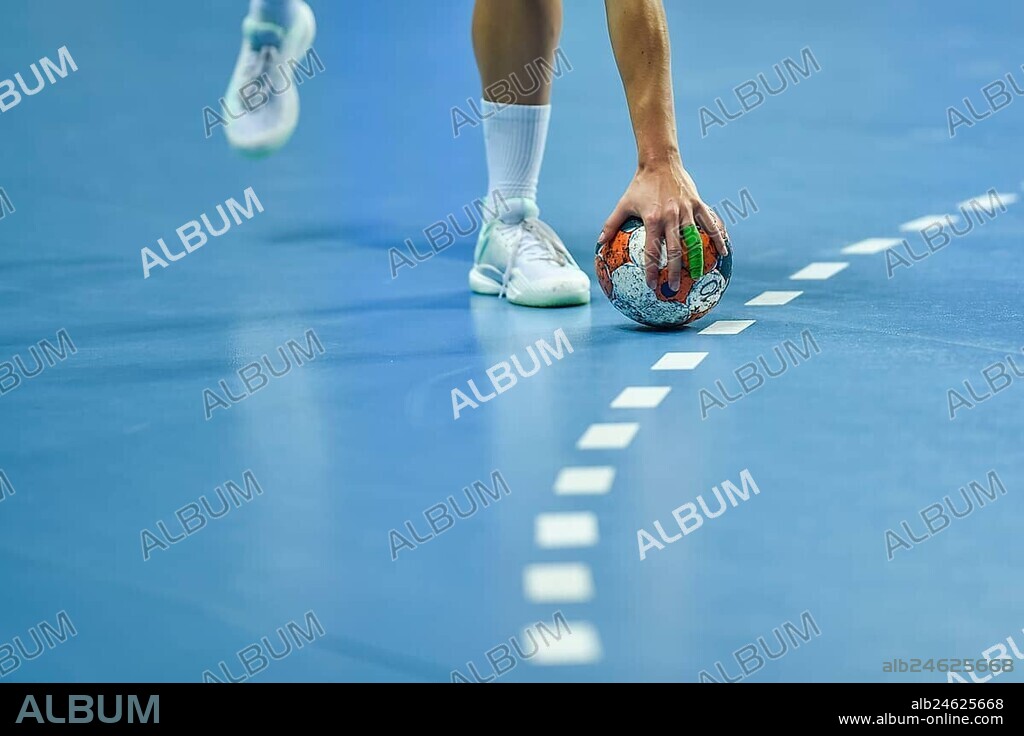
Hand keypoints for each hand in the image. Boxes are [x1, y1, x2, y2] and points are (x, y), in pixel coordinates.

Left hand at [598, 160, 728, 291]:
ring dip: (698, 259)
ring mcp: (686, 210)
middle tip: (674, 289)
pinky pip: (711, 224)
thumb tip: (599, 243)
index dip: (652, 270)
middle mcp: (671, 217)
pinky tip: (725, 252)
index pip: (652, 251)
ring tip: (700, 275)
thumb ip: (611, 225)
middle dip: (675, 271)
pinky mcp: (698, 204)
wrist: (660, 161)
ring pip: (695, 239)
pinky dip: (719, 238)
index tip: (652, 285)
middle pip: (675, 250)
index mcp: (652, 220)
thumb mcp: (623, 204)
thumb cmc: (639, 185)